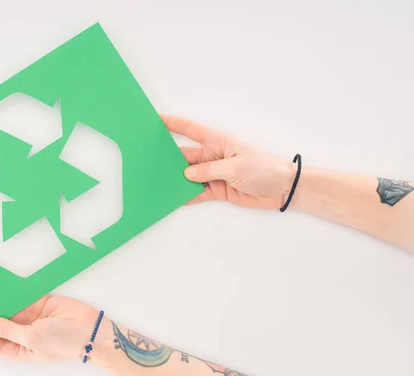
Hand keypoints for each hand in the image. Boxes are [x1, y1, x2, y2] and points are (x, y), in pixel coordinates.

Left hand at [0, 296, 100, 361]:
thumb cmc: (64, 343)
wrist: (91, 329)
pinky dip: (8, 291)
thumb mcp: (31, 340)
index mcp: (15, 349)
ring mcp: (28, 317)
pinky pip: (18, 295)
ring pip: (4, 308)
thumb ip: (7, 329)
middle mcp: (18, 333)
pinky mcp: (37, 302)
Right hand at [162, 115, 295, 208]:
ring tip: (157, 182)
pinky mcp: (217, 189)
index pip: (191, 130)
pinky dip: (186, 196)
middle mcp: (213, 156)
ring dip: (176, 179)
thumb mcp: (236, 166)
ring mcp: (213, 174)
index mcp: (218, 142)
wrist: (283, 189)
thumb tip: (187, 174)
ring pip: (188, 176)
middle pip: (185, 155)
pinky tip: (174, 199)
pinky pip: (197, 192)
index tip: (156, 119)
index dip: (173, 123)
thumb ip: (210, 170)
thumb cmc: (264, 169)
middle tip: (148, 159)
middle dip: (168, 157)